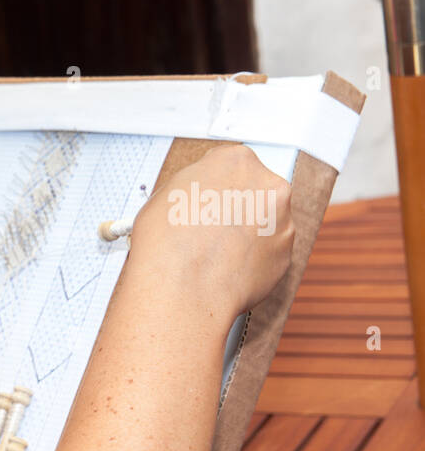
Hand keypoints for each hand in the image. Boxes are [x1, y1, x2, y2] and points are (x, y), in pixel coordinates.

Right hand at [128, 143, 293, 316]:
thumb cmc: (167, 244)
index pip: (229, 164)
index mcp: (236, 162)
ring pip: (264, 223)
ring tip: (214, 254)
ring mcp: (282, 221)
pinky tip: (225, 269)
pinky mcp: (284, 255)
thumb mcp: (165, 196)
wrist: (181, 289)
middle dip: (235, 207)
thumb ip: (193, 188)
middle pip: (253, 191)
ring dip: (246, 234)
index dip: (213, 185)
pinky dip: (251, 260)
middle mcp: (267, 186)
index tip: (205, 199)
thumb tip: (196, 196)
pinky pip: (267, 254)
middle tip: (208, 228)